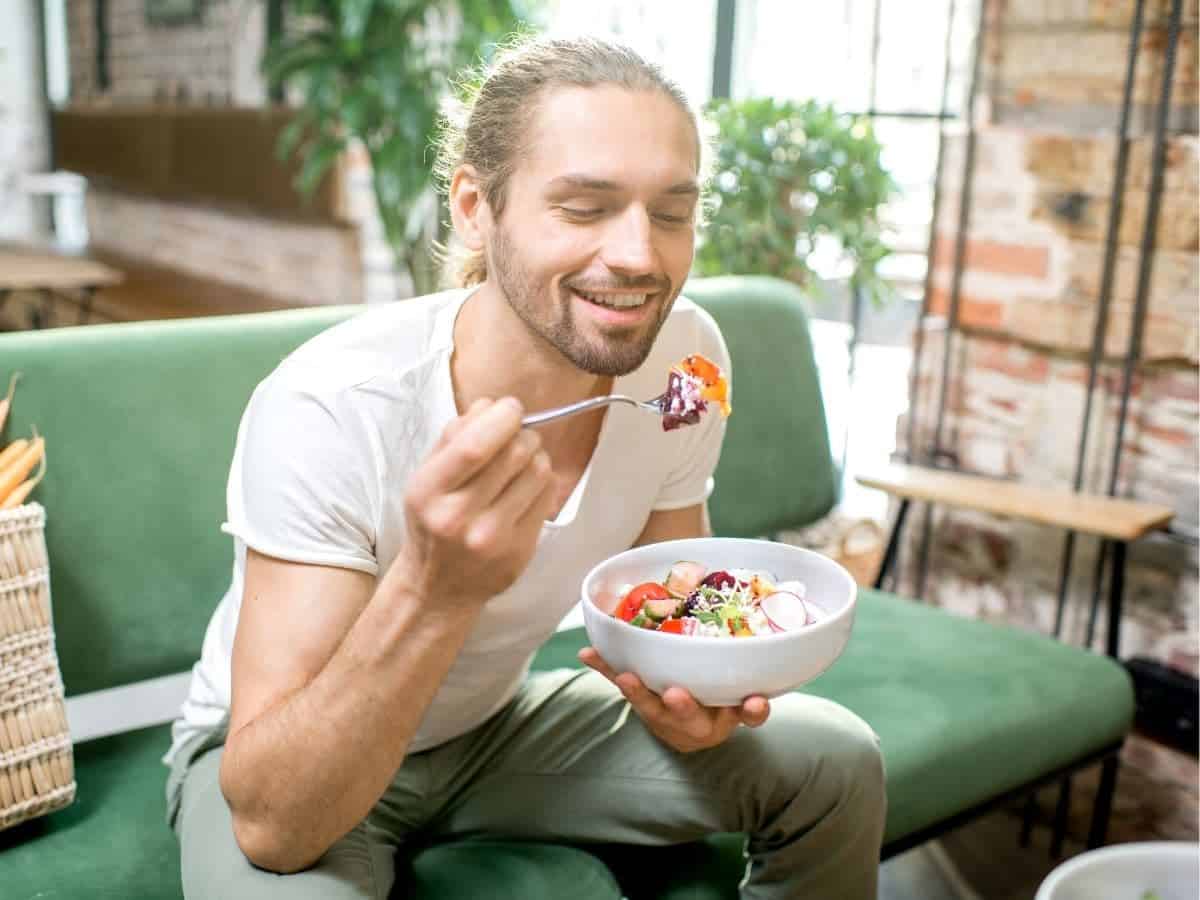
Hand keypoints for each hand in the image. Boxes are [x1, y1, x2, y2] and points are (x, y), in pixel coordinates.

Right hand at [394, 397, 555, 610]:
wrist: (438, 588)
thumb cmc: (432, 522)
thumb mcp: (426, 477)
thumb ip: (453, 437)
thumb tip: (490, 405)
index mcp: (428, 491)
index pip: (474, 446)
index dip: (501, 418)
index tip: (510, 408)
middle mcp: (459, 517)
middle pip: (514, 454)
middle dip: (523, 433)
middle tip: (517, 436)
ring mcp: (493, 537)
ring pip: (538, 471)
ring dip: (536, 455)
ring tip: (521, 463)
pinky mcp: (520, 550)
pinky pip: (548, 496)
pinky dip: (543, 481)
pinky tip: (526, 487)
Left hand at [579, 647, 769, 752]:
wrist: (687, 733)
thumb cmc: (718, 707)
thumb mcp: (739, 705)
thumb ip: (751, 703)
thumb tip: (760, 690)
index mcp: (727, 719)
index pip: (745, 716)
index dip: (750, 711)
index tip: (754, 701)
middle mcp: (695, 723)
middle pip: (691, 718)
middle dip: (683, 707)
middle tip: (676, 694)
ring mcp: (665, 716)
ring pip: (651, 707)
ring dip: (638, 692)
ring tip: (625, 677)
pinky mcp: (642, 704)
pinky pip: (622, 686)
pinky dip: (605, 668)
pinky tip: (588, 653)